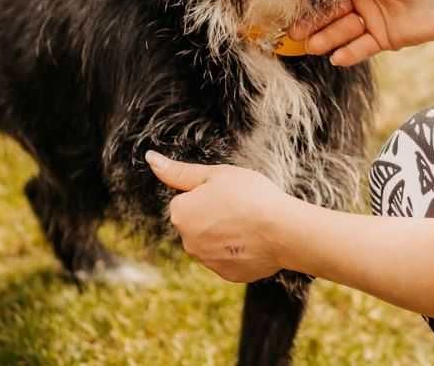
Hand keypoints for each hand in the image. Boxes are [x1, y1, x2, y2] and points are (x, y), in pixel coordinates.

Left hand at [146, 151, 288, 282]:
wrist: (283, 230)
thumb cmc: (250, 195)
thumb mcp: (214, 174)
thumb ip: (178, 171)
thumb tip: (150, 158)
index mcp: (180, 214)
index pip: (186, 199)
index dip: (208, 193)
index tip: (227, 193)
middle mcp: (187, 242)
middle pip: (198, 222)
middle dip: (213, 215)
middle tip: (240, 207)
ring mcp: (207, 261)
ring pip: (212, 241)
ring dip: (225, 233)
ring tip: (249, 223)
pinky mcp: (228, 275)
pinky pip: (228, 258)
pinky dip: (238, 250)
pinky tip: (254, 241)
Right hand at [289, 0, 433, 65]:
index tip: (292, 2)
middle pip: (330, 12)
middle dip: (312, 22)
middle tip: (294, 32)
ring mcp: (371, 18)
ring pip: (342, 31)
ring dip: (327, 38)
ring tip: (313, 46)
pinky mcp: (383, 38)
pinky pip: (361, 48)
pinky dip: (349, 54)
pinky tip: (337, 57)